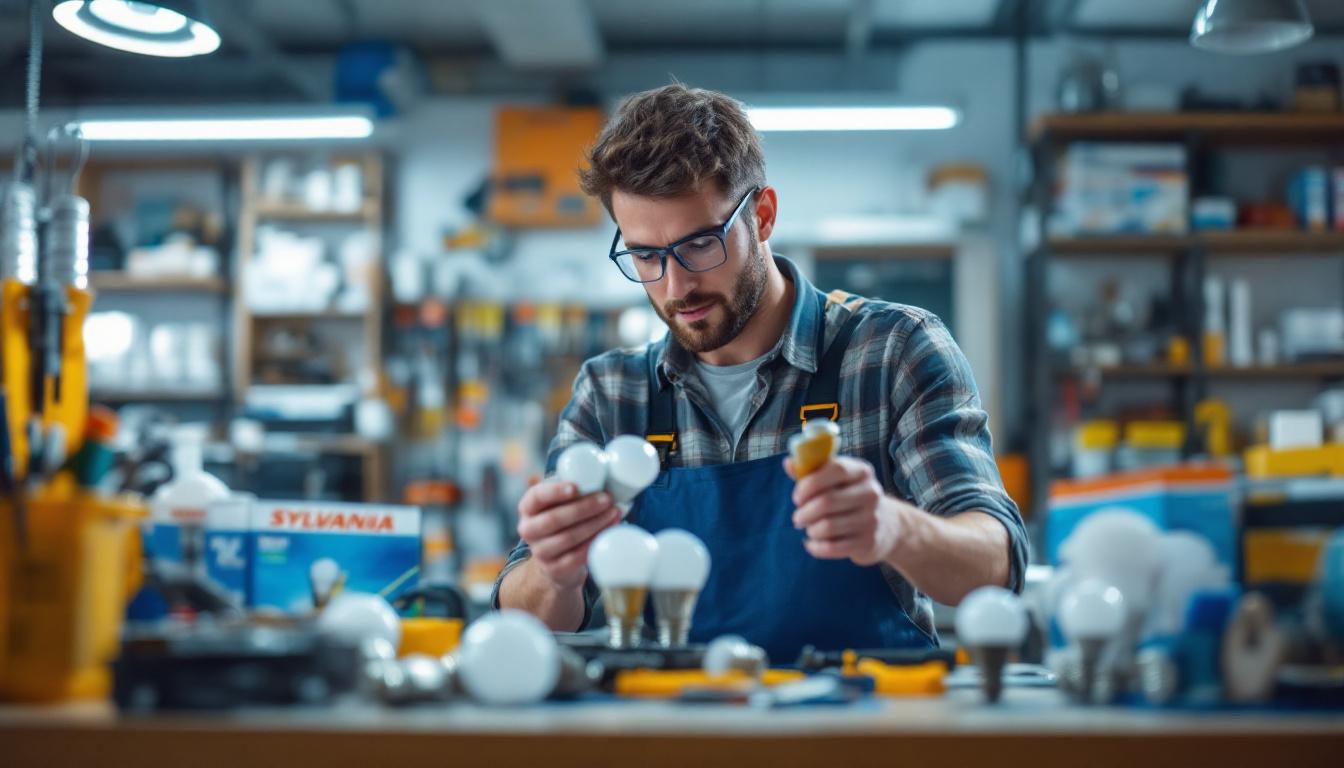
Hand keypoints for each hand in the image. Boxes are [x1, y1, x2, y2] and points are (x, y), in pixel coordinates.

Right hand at [516, 480, 621, 591]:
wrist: (557, 562)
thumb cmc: (564, 521)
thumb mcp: (561, 503)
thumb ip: (574, 490)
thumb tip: (604, 477)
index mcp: (528, 507)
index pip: (537, 496)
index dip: (556, 491)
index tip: (577, 487)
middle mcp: (528, 529)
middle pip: (555, 518)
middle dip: (585, 507)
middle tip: (607, 499)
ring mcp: (540, 552)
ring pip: (569, 537)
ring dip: (595, 524)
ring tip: (615, 512)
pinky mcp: (554, 569)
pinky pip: (577, 555)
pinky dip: (595, 542)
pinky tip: (609, 531)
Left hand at [786, 456, 903, 565]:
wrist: (888, 525)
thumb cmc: (850, 497)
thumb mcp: (836, 479)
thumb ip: (811, 470)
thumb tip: (788, 463)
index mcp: (862, 471)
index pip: (835, 469)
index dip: (809, 483)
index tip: (797, 497)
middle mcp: (871, 493)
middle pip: (827, 501)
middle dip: (804, 512)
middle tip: (798, 518)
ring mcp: (872, 519)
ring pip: (827, 527)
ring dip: (810, 530)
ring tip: (810, 529)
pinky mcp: (868, 542)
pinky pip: (832, 547)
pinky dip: (815, 547)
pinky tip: (812, 544)